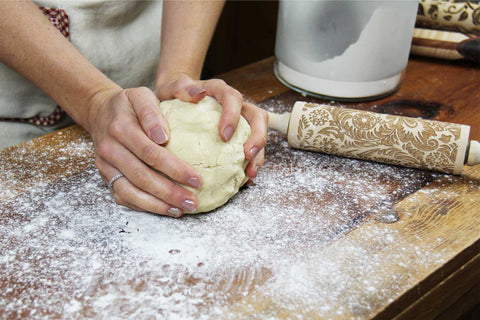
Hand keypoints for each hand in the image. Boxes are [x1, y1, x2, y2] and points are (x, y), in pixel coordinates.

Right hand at [86, 86, 202, 217]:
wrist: (100, 112)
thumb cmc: (129, 104)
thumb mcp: (142, 95)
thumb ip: (154, 109)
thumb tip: (165, 134)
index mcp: (121, 127)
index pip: (151, 153)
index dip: (174, 168)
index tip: (196, 179)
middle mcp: (110, 148)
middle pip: (142, 176)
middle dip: (169, 192)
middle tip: (193, 201)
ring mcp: (105, 165)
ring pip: (131, 191)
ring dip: (157, 204)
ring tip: (181, 210)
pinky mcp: (105, 176)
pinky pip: (123, 196)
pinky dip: (144, 206)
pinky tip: (164, 209)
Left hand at [155, 73, 267, 178]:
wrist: (172, 99)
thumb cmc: (172, 94)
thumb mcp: (171, 87)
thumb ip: (181, 87)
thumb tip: (198, 94)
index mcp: (219, 91)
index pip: (233, 98)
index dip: (233, 115)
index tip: (224, 135)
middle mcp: (233, 105)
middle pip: (257, 116)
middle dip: (257, 136)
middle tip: (247, 155)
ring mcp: (238, 121)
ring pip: (257, 134)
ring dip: (258, 154)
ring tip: (250, 172)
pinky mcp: (237, 136)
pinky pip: (249, 149)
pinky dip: (249, 164)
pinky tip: (244, 179)